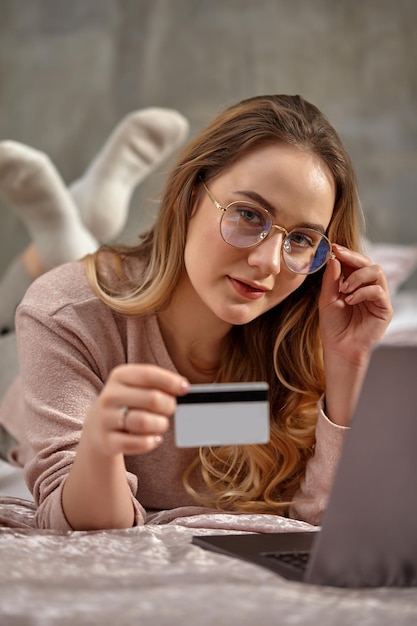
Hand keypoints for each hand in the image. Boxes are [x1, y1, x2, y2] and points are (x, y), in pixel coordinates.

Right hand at [83, 364, 189, 456]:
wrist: (97, 426)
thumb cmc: (128, 402)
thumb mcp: (137, 386)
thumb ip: (158, 383)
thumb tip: (183, 387)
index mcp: (119, 376)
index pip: (148, 374)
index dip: (170, 381)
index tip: (185, 388)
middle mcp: (110, 396)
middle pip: (151, 399)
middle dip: (168, 405)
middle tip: (170, 408)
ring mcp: (106, 419)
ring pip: (143, 422)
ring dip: (160, 424)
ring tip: (161, 424)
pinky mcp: (107, 441)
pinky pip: (135, 443)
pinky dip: (150, 442)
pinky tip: (155, 439)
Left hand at [319, 244, 392, 365]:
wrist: (339, 349)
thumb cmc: (333, 326)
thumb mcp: (327, 299)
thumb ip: (331, 280)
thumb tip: (334, 258)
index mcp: (354, 285)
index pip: (354, 263)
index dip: (346, 253)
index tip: (333, 247)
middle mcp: (368, 288)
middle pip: (368, 263)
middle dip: (353, 257)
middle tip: (339, 255)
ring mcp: (378, 298)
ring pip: (376, 272)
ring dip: (357, 276)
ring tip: (343, 289)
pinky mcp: (384, 309)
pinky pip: (378, 291)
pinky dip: (363, 292)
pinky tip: (350, 300)